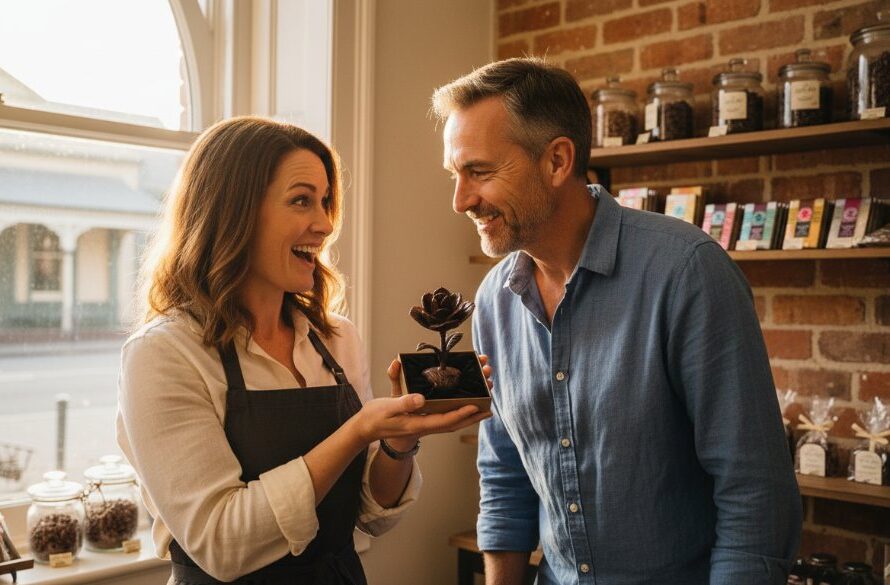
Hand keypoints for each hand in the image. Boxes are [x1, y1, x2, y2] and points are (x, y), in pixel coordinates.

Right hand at [351, 358, 491, 447]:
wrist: (366, 429)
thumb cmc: (375, 417)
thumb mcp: (387, 407)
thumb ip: (404, 402)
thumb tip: (421, 398)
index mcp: (418, 424)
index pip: (445, 421)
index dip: (462, 413)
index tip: (477, 405)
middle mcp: (425, 426)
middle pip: (455, 422)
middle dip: (473, 414)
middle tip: (490, 405)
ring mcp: (424, 424)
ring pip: (452, 421)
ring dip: (470, 414)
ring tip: (486, 406)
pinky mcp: (423, 420)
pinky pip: (446, 417)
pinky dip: (459, 412)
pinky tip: (466, 406)